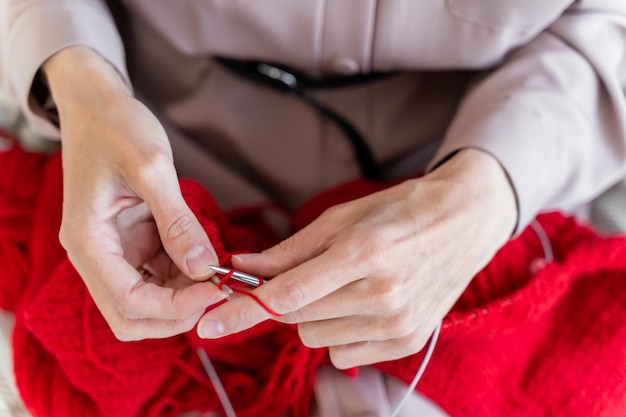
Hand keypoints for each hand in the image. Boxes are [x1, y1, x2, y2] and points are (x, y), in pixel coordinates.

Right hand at [44, 47, 225, 339]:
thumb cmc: (117, 128)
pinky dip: (184, 277)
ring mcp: (114, 251)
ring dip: (184, 297)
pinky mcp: (132, 243)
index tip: (219, 290)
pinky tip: (209, 261)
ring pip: (147, 300)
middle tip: (220, 293)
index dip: (176, 307)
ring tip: (222, 275)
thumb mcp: (151, 168)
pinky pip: (158, 275)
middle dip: (176, 315)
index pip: (128, 301)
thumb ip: (177, 221)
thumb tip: (204, 268)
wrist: (99, 107)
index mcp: (88, 241)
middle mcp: (96, 255)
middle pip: (132, 316)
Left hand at [197, 149, 516, 367]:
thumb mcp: (343, 217)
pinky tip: (361, 305)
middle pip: (296, 318)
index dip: (241, 311)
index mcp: (361, 253)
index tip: (208, 325)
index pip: (286, 295)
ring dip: (313, 317)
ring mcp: (398, 323)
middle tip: (303, 276)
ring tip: (343, 286)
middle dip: (284, 301)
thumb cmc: (400, 210)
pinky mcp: (408, 341)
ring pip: (315, 338)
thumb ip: (290, 250)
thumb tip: (243, 268)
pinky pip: (344, 352)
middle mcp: (381, 295)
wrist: (464, 222)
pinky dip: (340, 331)